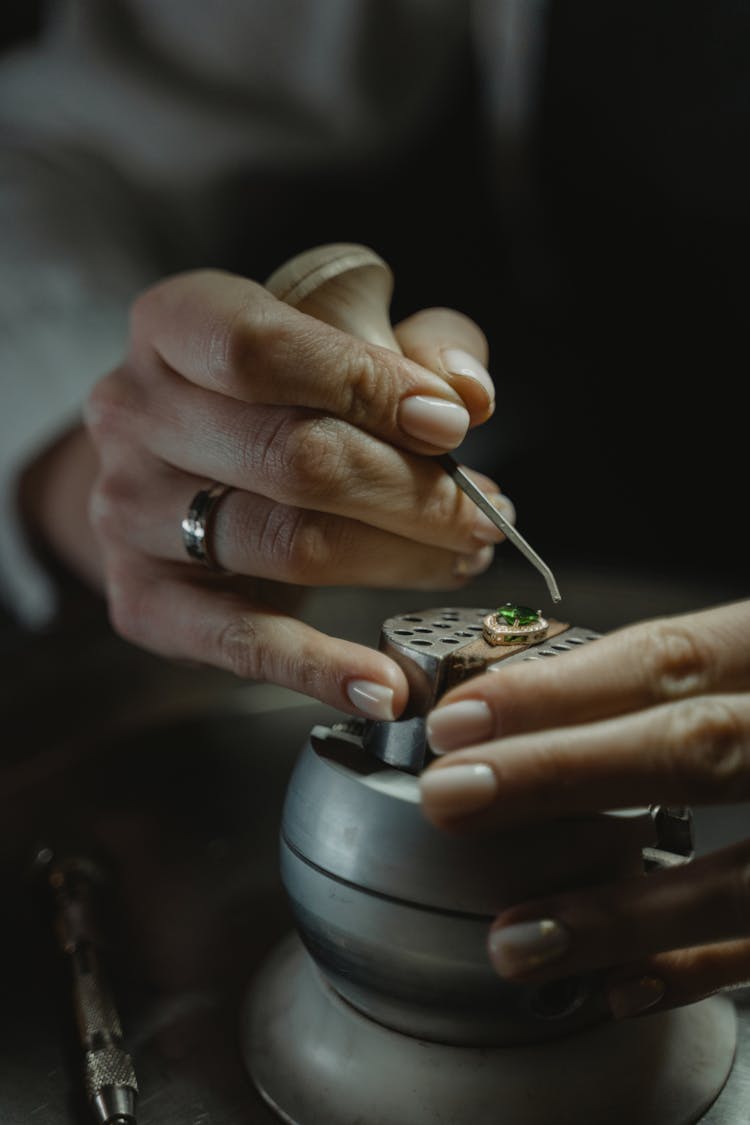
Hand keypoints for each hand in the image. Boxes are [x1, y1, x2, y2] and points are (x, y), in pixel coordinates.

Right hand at [82, 268, 509, 716]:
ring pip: (286, 544)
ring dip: (398, 560)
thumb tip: (469, 395)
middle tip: (481, 514)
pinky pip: (239, 642)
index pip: (262, 350)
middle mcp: (135, 414)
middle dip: (411, 492)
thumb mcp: (344, 341)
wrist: (171, 468)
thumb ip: (416, 349)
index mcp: (174, 325)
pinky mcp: (144, 600)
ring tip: (459, 561)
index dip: (366, 385)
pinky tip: (385, 686)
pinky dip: (320, 669)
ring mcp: (128, 513)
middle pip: (290, 458)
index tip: (451, 426)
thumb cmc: (273, 395)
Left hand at [419, 600, 749, 1017]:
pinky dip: (702, 968)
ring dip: (624, 911)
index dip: (562, 690)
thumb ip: (700, 676)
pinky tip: (619, 985)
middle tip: (455, 797)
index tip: (463, 718)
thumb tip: (544, 703)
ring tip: (517, 939)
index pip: (673, 659)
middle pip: (700, 749)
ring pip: (746, 875)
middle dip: (567, 774)